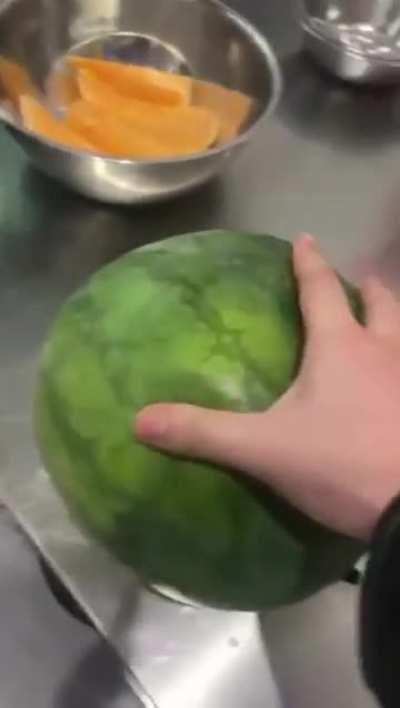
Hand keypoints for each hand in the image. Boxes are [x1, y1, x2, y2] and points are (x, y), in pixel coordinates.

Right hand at [135, 235, 399, 540]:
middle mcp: (384, 353)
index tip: (305, 238)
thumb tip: (140, 421)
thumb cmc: (341, 463)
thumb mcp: (265, 450)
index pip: (321, 290)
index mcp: (341, 348)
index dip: (310, 263)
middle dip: (369, 289)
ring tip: (384, 324)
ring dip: (394, 323)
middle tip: (361, 280)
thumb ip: (205, 433)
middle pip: (382, 306)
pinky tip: (393, 386)